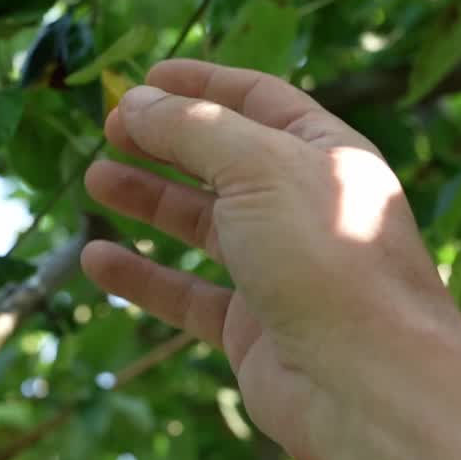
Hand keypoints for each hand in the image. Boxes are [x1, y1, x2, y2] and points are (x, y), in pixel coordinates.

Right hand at [82, 59, 458, 459]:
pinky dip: (141, 275)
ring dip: (148, 200)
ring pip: (201, 224)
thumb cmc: (325, 255)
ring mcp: (278, 269)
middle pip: (223, 160)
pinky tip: (96, 260)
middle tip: (107, 128)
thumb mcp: (255, 165)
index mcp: (326, 154)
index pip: (258, 101)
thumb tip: (130, 101)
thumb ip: (189, 128)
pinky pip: (186, 292)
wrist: (367, 382)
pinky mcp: (251, 327)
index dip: (203, 84)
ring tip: (94, 179)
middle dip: (165, 141)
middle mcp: (305, 207)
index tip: (146, 77)